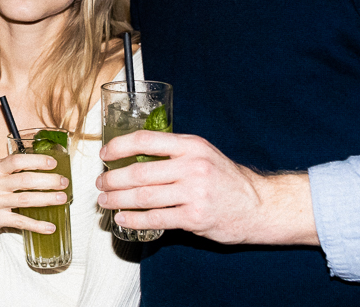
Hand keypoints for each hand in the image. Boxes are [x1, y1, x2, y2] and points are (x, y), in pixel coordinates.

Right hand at [0, 152, 68, 258]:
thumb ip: (14, 169)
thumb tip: (45, 165)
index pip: (17, 161)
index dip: (36, 160)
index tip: (52, 163)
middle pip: (25, 180)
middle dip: (48, 180)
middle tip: (63, 182)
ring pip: (25, 200)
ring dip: (47, 199)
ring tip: (62, 198)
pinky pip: (21, 222)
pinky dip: (37, 225)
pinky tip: (50, 226)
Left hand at [96, 130, 316, 246]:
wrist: (259, 205)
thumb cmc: (225, 178)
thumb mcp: (202, 153)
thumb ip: (173, 152)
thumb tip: (134, 155)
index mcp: (190, 145)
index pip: (145, 140)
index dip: (119, 146)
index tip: (104, 154)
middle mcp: (192, 166)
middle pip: (139, 172)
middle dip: (113, 179)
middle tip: (100, 183)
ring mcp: (194, 193)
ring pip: (144, 196)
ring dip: (118, 199)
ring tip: (105, 201)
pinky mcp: (195, 217)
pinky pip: (156, 218)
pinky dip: (134, 219)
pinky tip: (123, 218)